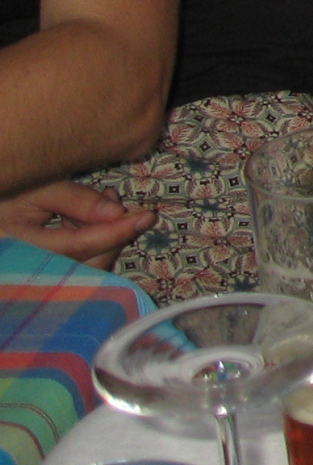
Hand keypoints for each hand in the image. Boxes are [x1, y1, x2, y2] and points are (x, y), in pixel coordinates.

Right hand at [0, 180, 154, 267]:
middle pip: (87, 265)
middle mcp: (31, 271)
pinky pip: (77, 267)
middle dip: (114, 236)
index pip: (80, 246)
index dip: (117, 232)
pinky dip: (92, 244)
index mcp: (24, 251)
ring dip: (106, 239)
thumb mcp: (41, 188)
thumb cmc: (11, 191)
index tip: (147, 217)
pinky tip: (89, 218)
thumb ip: (77, 200)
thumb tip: (118, 213)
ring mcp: (39, 276)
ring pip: (86, 269)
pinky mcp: (46, 272)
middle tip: (120, 204)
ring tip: (103, 204)